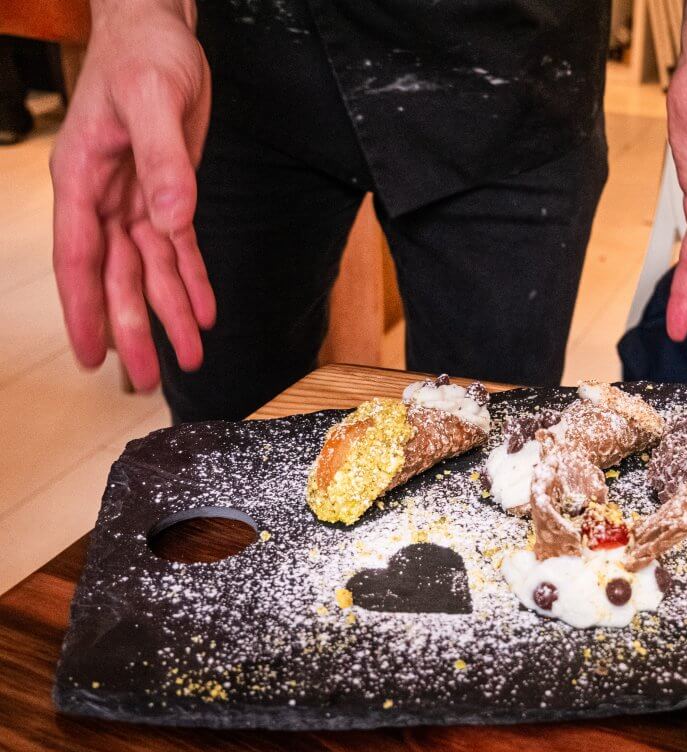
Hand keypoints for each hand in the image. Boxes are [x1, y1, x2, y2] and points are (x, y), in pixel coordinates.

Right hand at [50, 0, 214, 390]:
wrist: (160, 31)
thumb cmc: (143, 55)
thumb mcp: (152, 100)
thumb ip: (162, 161)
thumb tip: (169, 218)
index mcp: (84, 180)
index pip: (81, 258)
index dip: (86, 310)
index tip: (92, 356)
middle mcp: (106, 200)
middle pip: (119, 277)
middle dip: (135, 328)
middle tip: (151, 379)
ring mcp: (137, 200)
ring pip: (152, 271)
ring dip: (171, 315)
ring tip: (191, 358)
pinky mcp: (169, 195)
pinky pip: (181, 249)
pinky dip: (193, 281)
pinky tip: (204, 313)